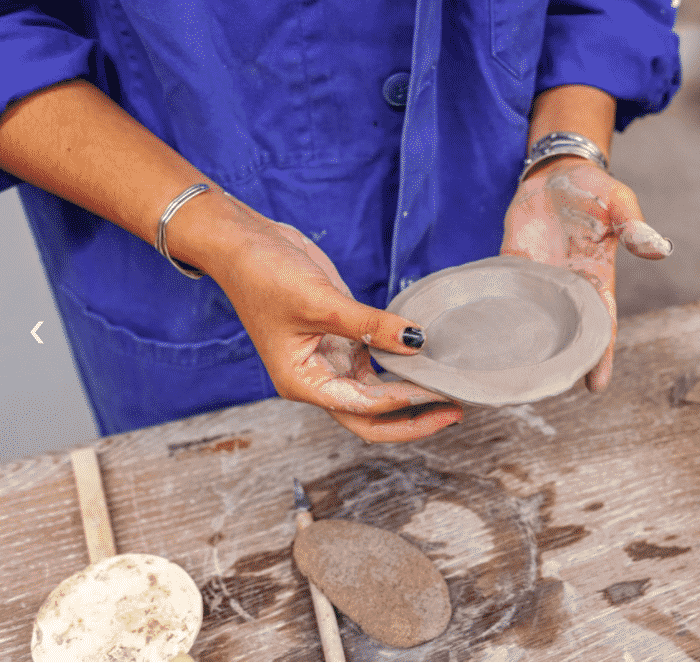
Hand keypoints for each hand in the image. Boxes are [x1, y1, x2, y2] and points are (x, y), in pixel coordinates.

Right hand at [204, 197, 461, 441]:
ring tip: (450, 393)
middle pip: (371, 418)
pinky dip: (401, 368)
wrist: (245, 244)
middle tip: (454, 411)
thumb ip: (370, 324)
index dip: (403, 402)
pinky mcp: (341, 340)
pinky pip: (376, 365)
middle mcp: (317, 380)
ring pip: (376, 396)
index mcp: (303, 383)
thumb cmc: (266, 275)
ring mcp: (330, 361)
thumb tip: (417, 341)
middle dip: (412, 420)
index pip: (362, 407)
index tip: (439, 390)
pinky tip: (428, 362)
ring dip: (411, 398)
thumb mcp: (322, 301)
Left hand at [500, 158, 671, 391]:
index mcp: (597, 277)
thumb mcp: (619, 202)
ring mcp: (538, 275)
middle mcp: (566, 284)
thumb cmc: (595, 190)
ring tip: (514, 375)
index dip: (599, 355)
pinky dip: (498, 310)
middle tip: (547, 390)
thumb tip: (660, 249)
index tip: (596, 386)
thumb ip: (634, 227)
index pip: (601, 324)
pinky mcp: (512, 260)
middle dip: (560, 361)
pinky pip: (504, 290)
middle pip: (565, 332)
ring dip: (526, 343)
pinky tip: (487, 335)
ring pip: (532, 318)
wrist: (557, 171)